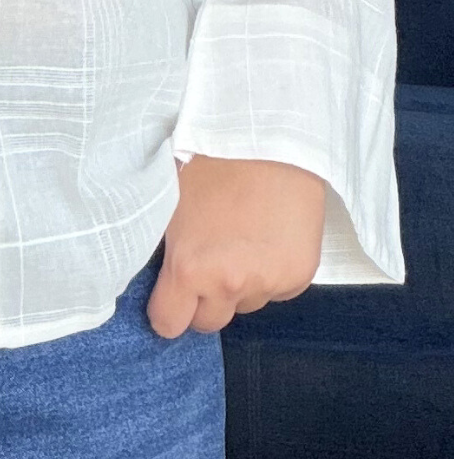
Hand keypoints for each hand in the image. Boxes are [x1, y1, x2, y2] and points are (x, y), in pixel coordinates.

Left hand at [146, 154, 325, 338]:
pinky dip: (270, 273)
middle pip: (210, 322)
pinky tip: (266, 236)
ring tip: (239, 239)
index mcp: (190, 268)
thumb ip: (168, 249)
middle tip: (207, 262)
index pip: (170, 323)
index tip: (170, 294)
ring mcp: (269, 282)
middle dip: (204, 299)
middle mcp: (230, 284)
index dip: (168, 309)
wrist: (268, 135)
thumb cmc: (210, 158)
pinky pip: (277, 291)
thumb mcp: (169, 204)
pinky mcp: (300, 275)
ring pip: (246, 305)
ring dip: (240, 285)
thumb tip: (158, 276)